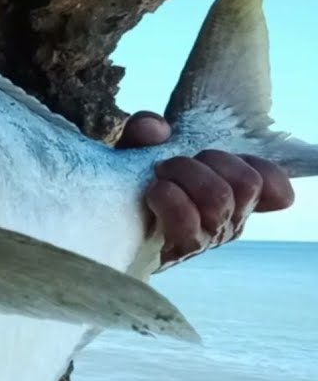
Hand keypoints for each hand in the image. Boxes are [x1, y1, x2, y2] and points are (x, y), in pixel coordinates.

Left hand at [116, 111, 295, 268]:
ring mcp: (207, 238)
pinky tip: (154, 192)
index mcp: (232, 195)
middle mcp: (229, 219)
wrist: (104, 223)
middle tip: (172, 163)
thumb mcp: (138, 149)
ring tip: (159, 176)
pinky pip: (189, 225)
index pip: (277, 190)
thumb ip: (146, 131)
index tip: (219, 157)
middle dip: (209, 160)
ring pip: (220, 198)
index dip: (264, 171)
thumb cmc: (130, 183)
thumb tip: (156, 128)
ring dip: (186, 176)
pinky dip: (170, 200)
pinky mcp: (181, 251)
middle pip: (247, 183)